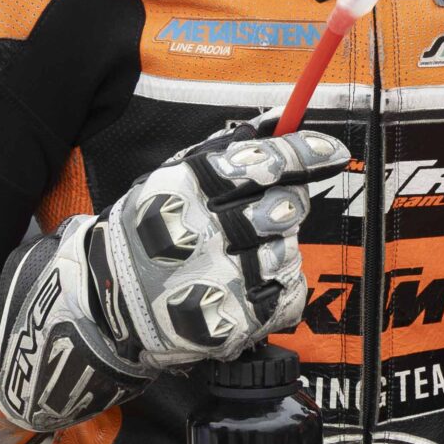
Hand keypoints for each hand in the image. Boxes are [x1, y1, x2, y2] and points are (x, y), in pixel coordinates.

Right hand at [0, 123, 352, 431]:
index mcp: (187, 189)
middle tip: (273, 211)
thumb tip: (277, 120)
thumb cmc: (150, 229)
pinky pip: (286, 295)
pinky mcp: (230, 322)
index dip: (304, 155)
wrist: (109, 302)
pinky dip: (279, 287)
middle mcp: (202, 234)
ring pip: (288, 253)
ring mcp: (217, 281)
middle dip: (288, 207)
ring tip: (244, 254)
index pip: (259, 164)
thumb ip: (225, 150)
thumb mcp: (172, 177)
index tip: (334, 153)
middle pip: (281, 210)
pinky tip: (250, 284)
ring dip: (278, 249)